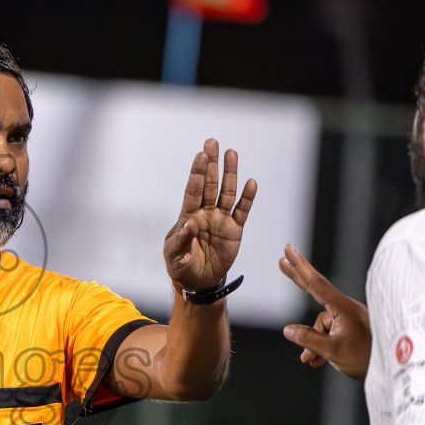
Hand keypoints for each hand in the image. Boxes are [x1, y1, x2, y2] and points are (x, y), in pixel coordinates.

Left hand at [164, 139, 257, 292]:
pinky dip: (247, 198)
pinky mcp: (234, 230)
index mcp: (188, 216)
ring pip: (226, 193)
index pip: (193, 190)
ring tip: (232, 154)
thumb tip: (191, 223)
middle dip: (211, 164)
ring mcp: (220, 220)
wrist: (198, 281)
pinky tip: (251, 183)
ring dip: (230, 174)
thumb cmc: (181, 265)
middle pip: (209, 184)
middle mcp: (205, 213)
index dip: (196, 173)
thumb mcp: (174, 255)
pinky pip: (242, 211)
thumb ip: (181, 239)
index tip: (200, 155)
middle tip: (212, 143)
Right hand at [278, 244, 370, 380]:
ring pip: (319, 325)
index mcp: (343, 308)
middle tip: (281, 260)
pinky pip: (328, 333)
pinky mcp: (351, 329)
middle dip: (297, 279)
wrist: (392, 369)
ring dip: (311, 344)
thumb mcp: (332, 350)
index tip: (288, 250)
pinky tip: (317, 362)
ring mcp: (348, 319)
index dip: (299, 266)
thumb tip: (288, 330)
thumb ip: (307, 339)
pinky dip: (320, 346)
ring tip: (310, 361)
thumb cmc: (365, 358)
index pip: (316, 283)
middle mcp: (345, 308)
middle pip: (316, 290)